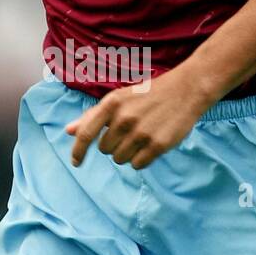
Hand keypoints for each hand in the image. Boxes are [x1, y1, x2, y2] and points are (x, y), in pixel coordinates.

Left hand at [65, 68, 211, 169]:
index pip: (86, 133)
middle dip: (113, 145)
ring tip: (140, 137)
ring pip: (120, 159)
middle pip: (105, 150)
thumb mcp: (119, 98)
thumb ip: (93, 116)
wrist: (186, 89)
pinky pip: (138, 164)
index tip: (76, 162)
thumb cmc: (149, 94)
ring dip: (127, 153)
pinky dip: (141, 159)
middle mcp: (124, 119)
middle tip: (129, 132)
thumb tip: (69, 131)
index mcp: (112, 104)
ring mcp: (141, 133)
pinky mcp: (157, 145)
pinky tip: (150, 144)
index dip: (78, 151)